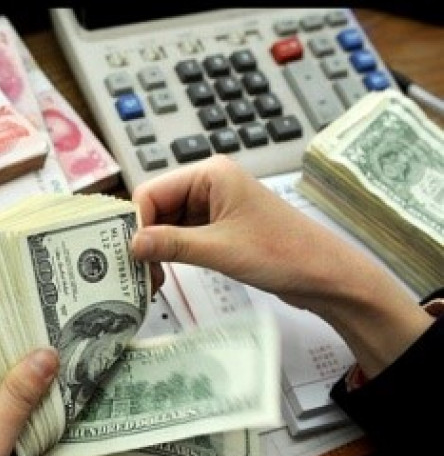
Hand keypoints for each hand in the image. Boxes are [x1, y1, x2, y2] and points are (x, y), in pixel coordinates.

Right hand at [130, 155, 432, 377]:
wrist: (326, 276)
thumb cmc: (281, 254)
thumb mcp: (220, 249)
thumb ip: (172, 245)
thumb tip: (131, 245)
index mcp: (209, 174)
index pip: (152, 192)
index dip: (137, 223)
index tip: (129, 256)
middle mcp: (208, 184)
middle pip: (156, 207)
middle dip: (144, 239)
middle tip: (136, 274)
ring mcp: (214, 206)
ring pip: (167, 224)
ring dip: (157, 249)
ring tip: (150, 281)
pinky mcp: (219, 227)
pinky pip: (182, 235)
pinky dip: (171, 254)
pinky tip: (163, 275)